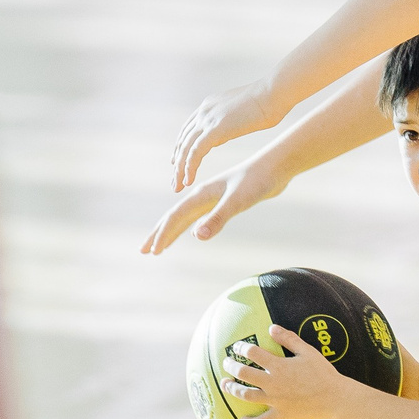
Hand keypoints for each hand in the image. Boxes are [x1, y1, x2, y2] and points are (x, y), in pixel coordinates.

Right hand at [143, 149, 289, 253]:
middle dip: (159, 234)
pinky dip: (191, 226)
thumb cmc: (257, 181)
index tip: (152, 252)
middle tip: (143, 251)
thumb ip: (217, 219)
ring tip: (161, 246)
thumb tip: (196, 237)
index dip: (163, 235)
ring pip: (186, 217)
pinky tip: (193, 234)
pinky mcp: (224, 200)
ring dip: (172, 231)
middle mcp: (203, 196)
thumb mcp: (237, 201)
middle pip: (174, 217)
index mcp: (201, 195)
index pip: (175, 217)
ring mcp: (212, 198)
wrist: (275, 167)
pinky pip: (200, 217)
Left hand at [170, 79, 278, 191]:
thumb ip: (227, 122)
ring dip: (180, 170)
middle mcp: (203, 112)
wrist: (273, 94)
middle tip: (175, 182)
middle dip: (177, 163)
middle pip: (182, 141)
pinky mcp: (215, 129)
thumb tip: (223, 131)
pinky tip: (189, 181)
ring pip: (185, 149)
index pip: (187, 130)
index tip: (176, 163)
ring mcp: (208, 119)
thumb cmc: (267, 101)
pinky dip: (190, 168)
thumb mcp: (240, 112)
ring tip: (178, 187)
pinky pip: (195, 153)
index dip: (180, 148)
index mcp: (208, 106)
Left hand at [221, 326, 347, 418]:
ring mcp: (275, 400)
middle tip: (226, 363)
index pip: (253, 353)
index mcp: (278, 366)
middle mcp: (272, 383)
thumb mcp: (307, 351)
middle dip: (231, 366)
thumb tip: (272, 327)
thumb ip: (288, 338)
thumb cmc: (323, 373)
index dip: (242, 348)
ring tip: (225, 385)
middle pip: (244, 373)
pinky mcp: (280, 414)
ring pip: (246, 395)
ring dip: (232, 389)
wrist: (335, 398)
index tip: (238, 347)